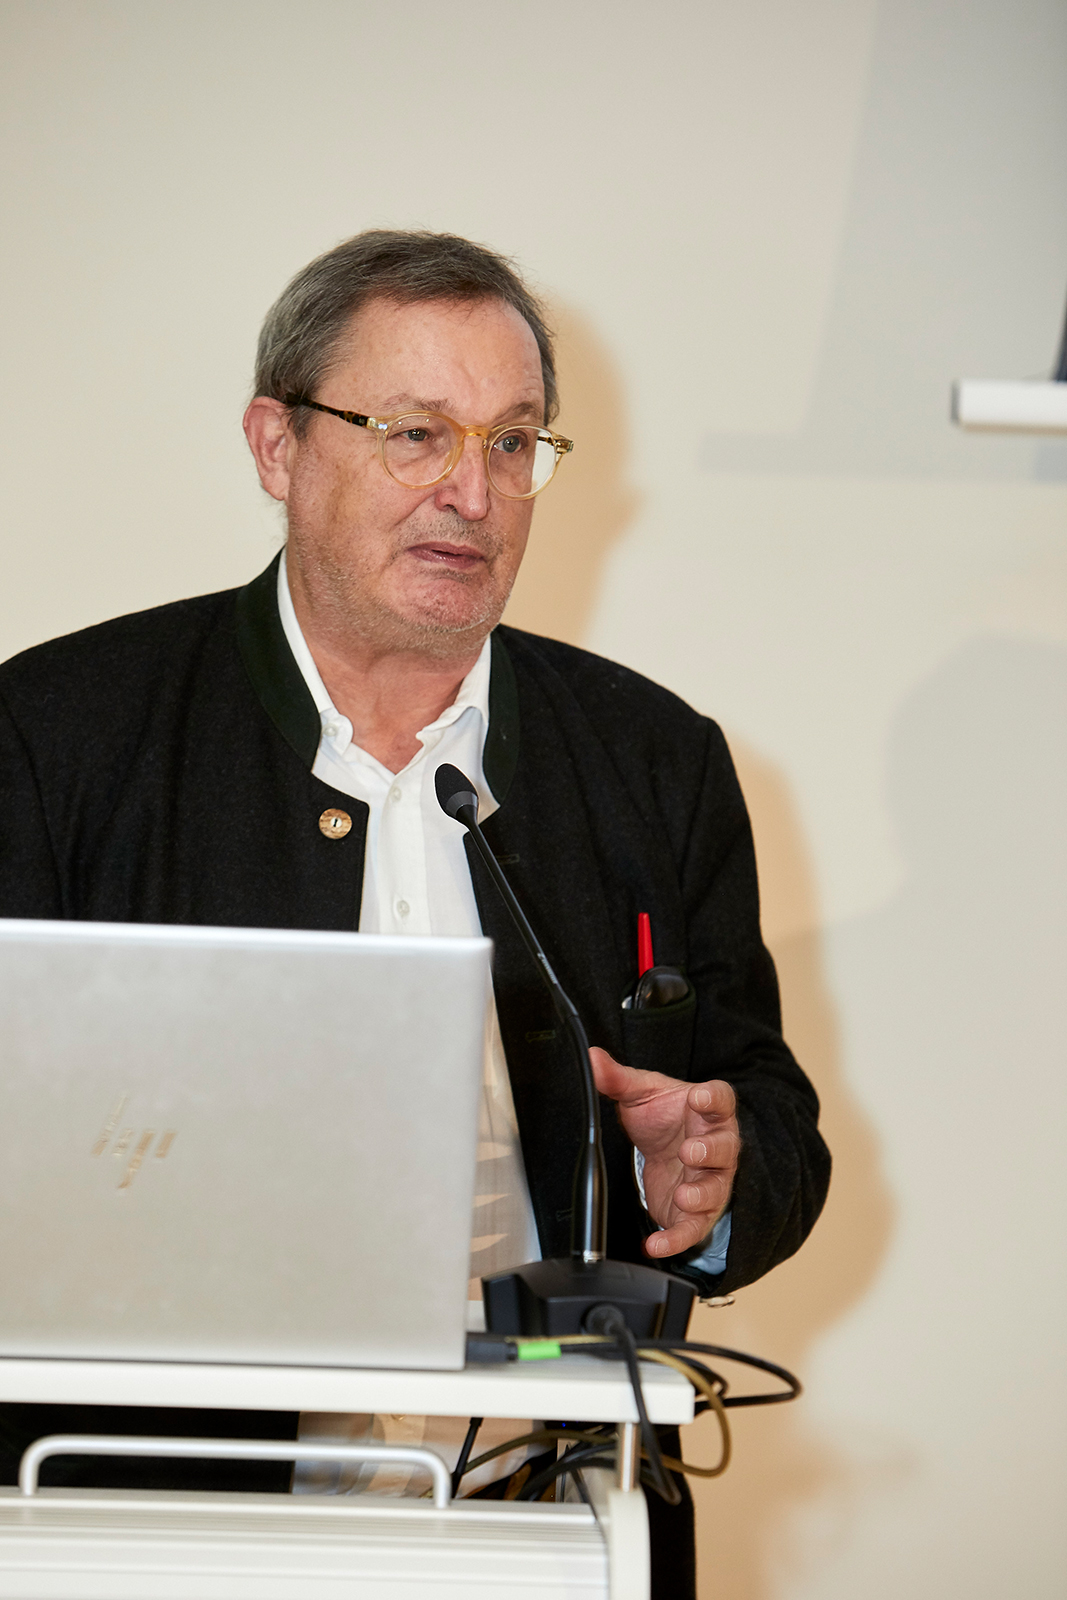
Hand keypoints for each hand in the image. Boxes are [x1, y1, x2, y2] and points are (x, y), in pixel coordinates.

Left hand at [589, 1047, 739, 1258]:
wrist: (666, 1150)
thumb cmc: (664, 1117)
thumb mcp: (642, 1094)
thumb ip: (618, 1078)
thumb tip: (592, 1059)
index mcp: (708, 1110)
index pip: (720, 1099)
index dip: (712, 1098)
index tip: (698, 1096)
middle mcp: (717, 1146)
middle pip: (724, 1148)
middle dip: (710, 1150)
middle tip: (690, 1150)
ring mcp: (710, 1181)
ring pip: (715, 1189)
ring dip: (701, 1194)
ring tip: (684, 1194)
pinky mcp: (696, 1212)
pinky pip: (692, 1228)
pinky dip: (676, 1240)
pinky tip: (656, 1245)